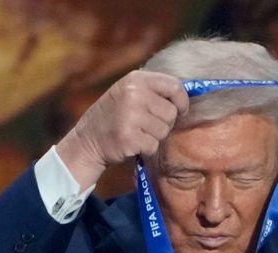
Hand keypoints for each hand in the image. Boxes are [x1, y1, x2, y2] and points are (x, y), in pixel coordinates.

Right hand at [56, 70, 188, 188]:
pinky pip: (153, 145)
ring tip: (136, 132)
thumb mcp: (130, 92)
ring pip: (164, 131)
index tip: (180, 110)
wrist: (87, 140)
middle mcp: (134, 94)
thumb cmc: (115, 116)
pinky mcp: (129, 137)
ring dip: (154, 136)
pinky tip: (132, 143)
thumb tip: (190, 93)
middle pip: (171, 113)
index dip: (182, 101)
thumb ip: (154, 90)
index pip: (175, 86)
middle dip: (164, 123)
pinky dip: (146, 148)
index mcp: (136, 79)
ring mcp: (130, 115)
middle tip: (145, 125)